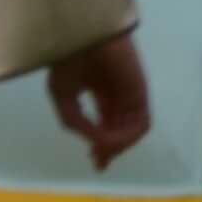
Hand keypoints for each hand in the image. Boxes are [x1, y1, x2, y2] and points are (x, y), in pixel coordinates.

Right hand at [48, 31, 151, 169]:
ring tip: (101, 152)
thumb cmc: (68, 60)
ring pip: (130, 130)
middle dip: (110, 150)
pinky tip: (109, 140)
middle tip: (98, 163)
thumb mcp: (61, 95)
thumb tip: (94, 142)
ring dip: (118, 145)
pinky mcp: (140, 95)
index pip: (105, 122)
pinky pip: (139, 124)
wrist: (82, 38)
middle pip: (119, 129)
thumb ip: (74, 122)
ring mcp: (130, 96)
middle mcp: (117, 96)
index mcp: (98, 90)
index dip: (100, 144)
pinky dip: (125, 137)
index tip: (93, 160)